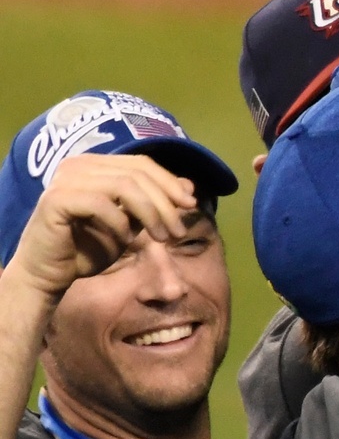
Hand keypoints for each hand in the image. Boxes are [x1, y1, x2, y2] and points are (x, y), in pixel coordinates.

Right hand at [2, 155, 196, 302]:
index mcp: (94, 163)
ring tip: (163, 238)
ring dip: (152, 213)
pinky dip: (120, 223)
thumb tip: (189, 185)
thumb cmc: (88, 247)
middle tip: (179, 231)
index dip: (170, 182)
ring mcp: (64, 179)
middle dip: (166, 202)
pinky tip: (125, 240)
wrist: (48, 275)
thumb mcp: (130, 222)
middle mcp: (77, 164)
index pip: (142, 164)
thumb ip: (153, 202)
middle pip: (138, 174)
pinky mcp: (56, 199)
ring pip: (125, 186)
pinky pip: (102, 204)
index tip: (190, 205)